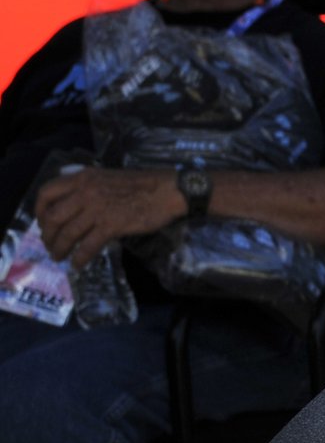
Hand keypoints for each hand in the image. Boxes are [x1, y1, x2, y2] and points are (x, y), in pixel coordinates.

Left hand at [33, 167, 185, 266]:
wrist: (167, 191)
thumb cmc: (142, 185)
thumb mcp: (106, 178)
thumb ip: (88, 187)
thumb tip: (76, 205)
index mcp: (81, 179)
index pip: (46, 193)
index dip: (39, 211)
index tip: (43, 222)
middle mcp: (84, 193)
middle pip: (52, 217)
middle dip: (47, 235)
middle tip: (49, 245)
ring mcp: (97, 210)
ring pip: (67, 233)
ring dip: (59, 248)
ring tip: (58, 257)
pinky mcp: (111, 226)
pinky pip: (88, 245)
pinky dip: (80, 258)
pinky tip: (78, 265)